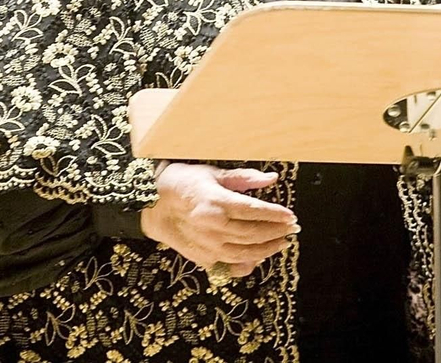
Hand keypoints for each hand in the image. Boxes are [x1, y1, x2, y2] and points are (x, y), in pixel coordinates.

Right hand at [140, 163, 298, 278]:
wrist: (149, 204)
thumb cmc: (180, 182)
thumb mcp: (211, 173)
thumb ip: (243, 178)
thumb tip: (271, 179)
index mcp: (217, 202)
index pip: (255, 211)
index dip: (276, 215)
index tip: (291, 216)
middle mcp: (213, 226)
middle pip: (254, 233)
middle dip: (277, 232)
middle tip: (292, 229)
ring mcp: (207, 245)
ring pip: (245, 252)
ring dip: (267, 249)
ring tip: (280, 243)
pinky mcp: (201, 257)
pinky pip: (229, 266)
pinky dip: (246, 264)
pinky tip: (257, 258)